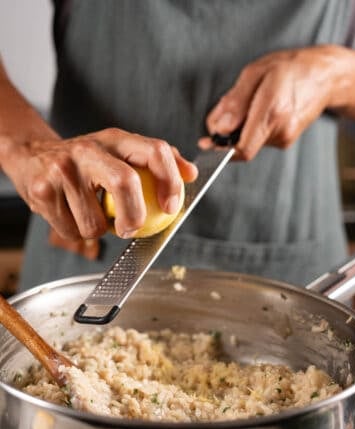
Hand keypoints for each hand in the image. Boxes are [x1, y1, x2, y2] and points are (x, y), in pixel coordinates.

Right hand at [0, 128, 197, 239]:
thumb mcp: (118, 152)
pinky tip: (70, 215)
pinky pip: (72, 231)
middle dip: (134, 216)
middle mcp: (88, 149)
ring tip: (90, 214)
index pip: (155, 151)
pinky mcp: (42, 191)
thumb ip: (155, 161)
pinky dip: (76, 232)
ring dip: (98, 231)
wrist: (31, 157)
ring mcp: (63, 169)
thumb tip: (191, 174)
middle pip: (125, 182)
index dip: (171, 181)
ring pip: (95, 223)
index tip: (171, 207)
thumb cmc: (84, 162)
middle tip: (131, 229)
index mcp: (114, 139)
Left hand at [199, 45, 349, 159]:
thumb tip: (219, 129)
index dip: (220, 151)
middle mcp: (280, 130)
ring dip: (239, 126)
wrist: (324, 76)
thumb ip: (234, 102)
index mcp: (272, 112)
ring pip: (248, 141)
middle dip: (227, 131)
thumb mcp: (254, 73)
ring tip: (250, 100)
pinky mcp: (285, 140)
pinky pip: (258, 138)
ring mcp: (284, 138)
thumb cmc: (288, 68)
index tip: (206, 143)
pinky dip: (250, 126)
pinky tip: (259, 108)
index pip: (242, 149)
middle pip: (240, 145)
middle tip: (227, 105)